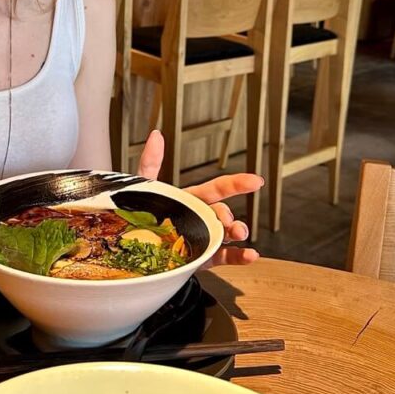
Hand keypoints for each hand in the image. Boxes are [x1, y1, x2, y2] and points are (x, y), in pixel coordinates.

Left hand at [137, 130, 260, 265]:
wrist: (139, 249)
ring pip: (227, 234)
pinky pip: (225, 257)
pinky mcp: (204, 258)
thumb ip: (151, 162)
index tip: (255, 181)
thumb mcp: (145, 188)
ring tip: (239, 233)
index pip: (218, 188)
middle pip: (222, 213)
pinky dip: (240, 257)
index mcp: (192, 199)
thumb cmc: (144, 217)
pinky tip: (250, 255)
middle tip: (225, 219)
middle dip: (227, 215)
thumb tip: (156, 135)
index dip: (236, 183)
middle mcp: (202, 218)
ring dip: (238, 232)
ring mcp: (205, 238)